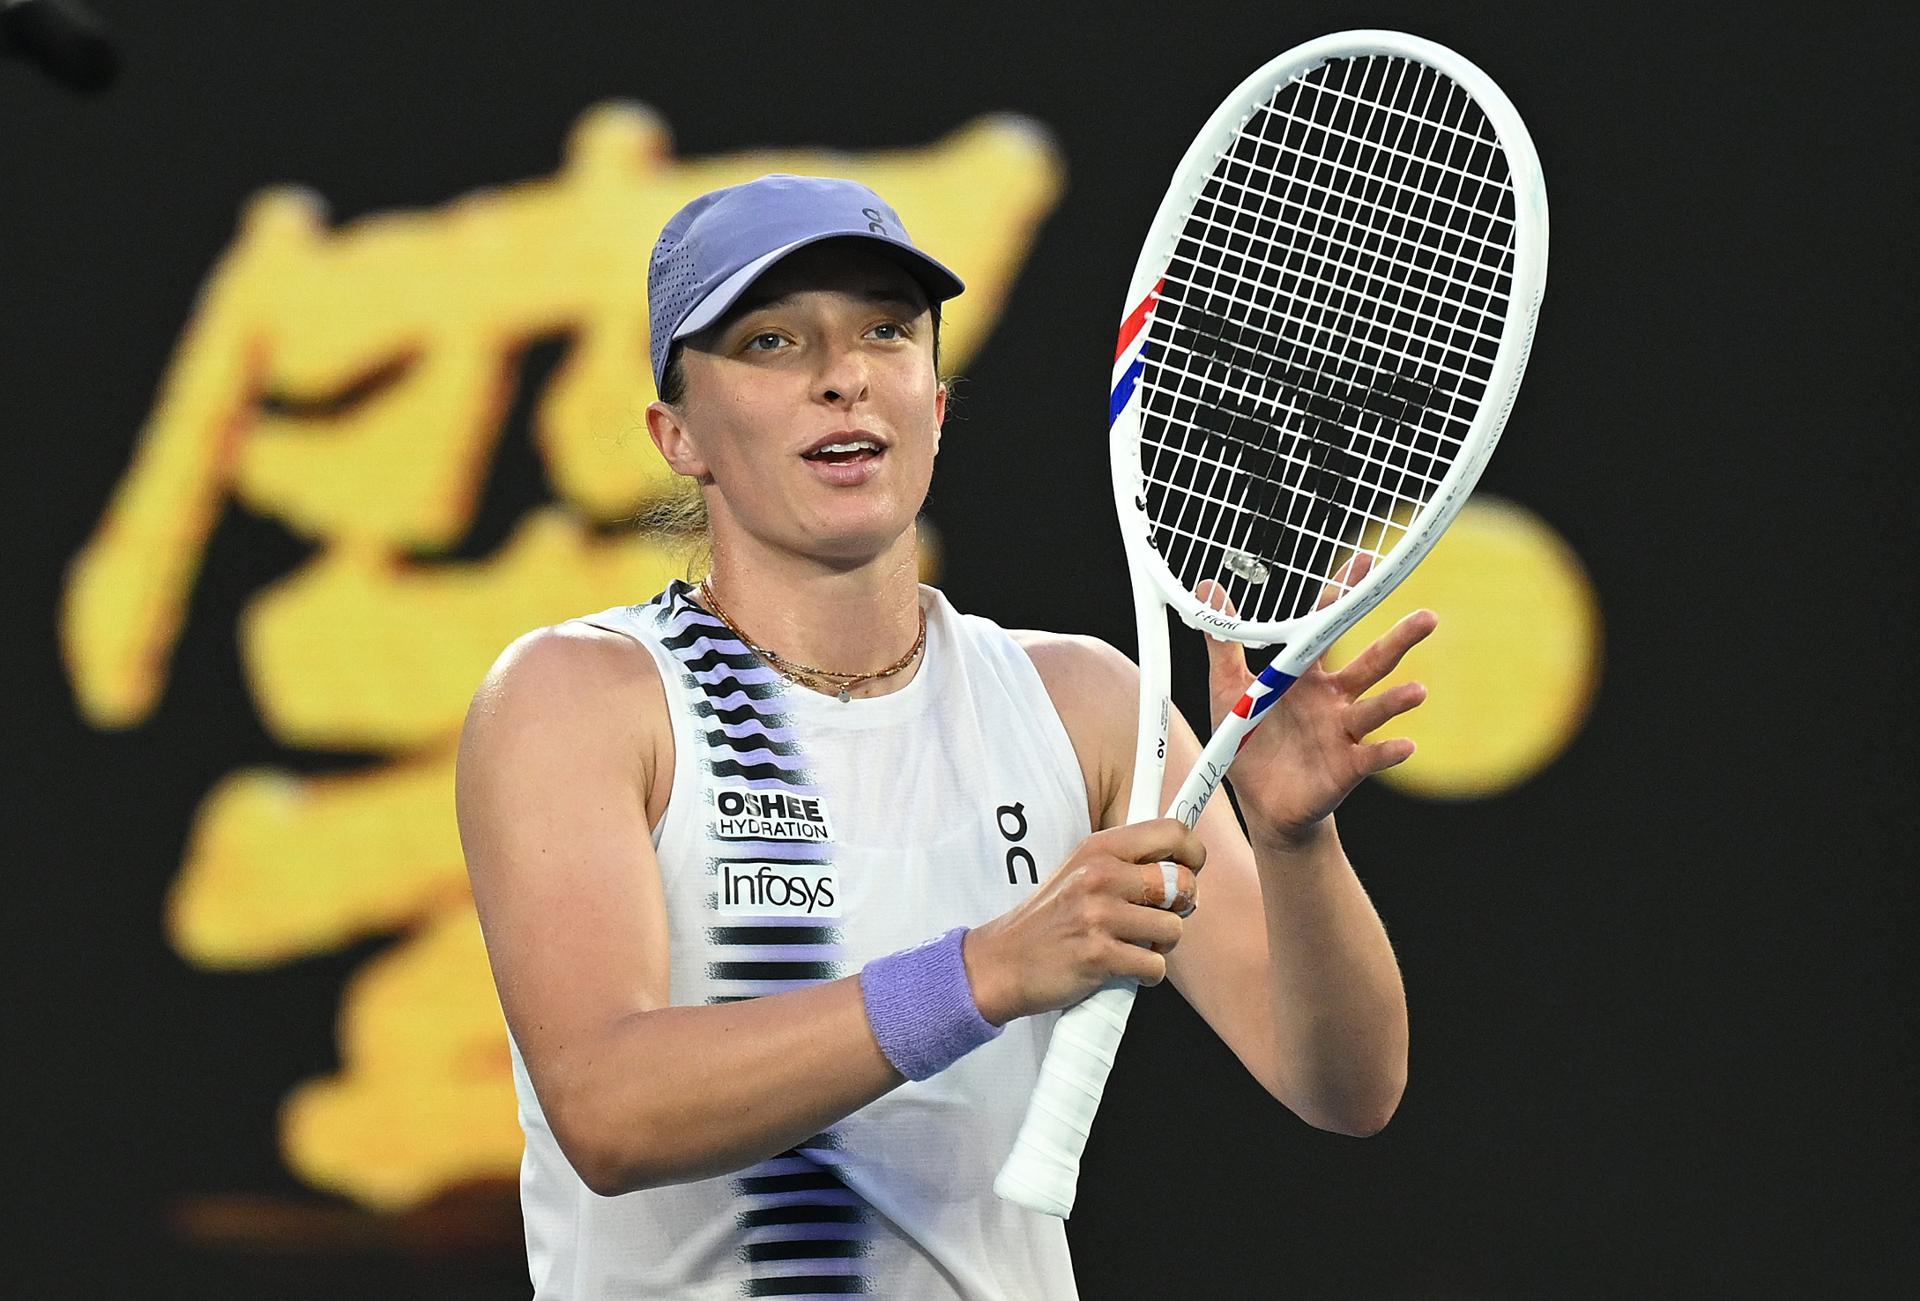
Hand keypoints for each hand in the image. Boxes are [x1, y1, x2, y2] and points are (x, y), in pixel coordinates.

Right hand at [963, 819, 1204, 1023]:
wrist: (1003, 962)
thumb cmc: (1050, 922)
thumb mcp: (1081, 874)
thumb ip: (1124, 865)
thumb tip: (1182, 867)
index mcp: (1099, 849)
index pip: (1171, 832)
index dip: (1193, 853)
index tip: (1189, 870)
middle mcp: (1100, 875)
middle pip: (1181, 882)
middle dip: (1183, 906)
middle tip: (1161, 917)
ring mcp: (1098, 915)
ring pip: (1174, 928)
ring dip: (1162, 945)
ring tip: (1135, 946)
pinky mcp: (1098, 955)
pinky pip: (1155, 965)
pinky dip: (1147, 974)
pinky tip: (1125, 969)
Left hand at [1198, 554, 1436, 847]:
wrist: (1262, 804)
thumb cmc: (1249, 741)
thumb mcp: (1228, 689)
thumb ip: (1223, 643)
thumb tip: (1209, 588)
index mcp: (1304, 675)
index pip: (1327, 627)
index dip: (1343, 596)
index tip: (1366, 563)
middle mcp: (1333, 699)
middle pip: (1371, 663)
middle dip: (1399, 640)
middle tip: (1428, 618)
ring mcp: (1344, 732)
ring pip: (1375, 709)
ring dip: (1397, 700)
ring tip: (1418, 691)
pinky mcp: (1347, 767)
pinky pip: (1371, 757)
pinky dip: (1388, 751)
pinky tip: (1405, 746)